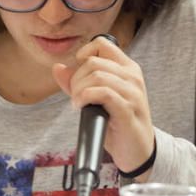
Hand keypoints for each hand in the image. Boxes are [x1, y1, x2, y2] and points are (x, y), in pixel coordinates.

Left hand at [52, 37, 154, 178]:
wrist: (137, 151)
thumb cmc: (118, 123)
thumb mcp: (96, 99)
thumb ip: (77, 82)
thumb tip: (58, 67)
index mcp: (127, 68)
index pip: (102, 44)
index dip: (84, 55)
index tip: (79, 75)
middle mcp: (133, 76)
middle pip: (94, 61)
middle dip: (76, 78)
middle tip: (75, 95)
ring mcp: (132, 92)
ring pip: (96, 75)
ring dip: (79, 90)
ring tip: (77, 103)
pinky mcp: (127, 109)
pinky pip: (102, 92)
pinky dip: (85, 97)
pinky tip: (80, 106)